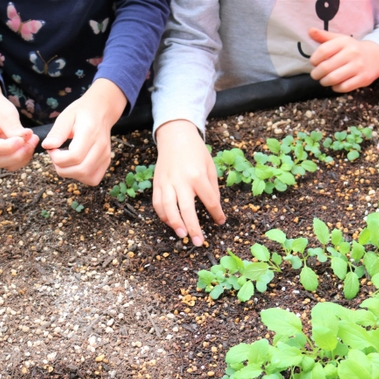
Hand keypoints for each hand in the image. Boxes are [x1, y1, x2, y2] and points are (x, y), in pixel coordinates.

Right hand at [0, 77, 38, 170]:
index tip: (23, 139)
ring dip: (22, 156)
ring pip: (4, 165)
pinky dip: (22, 158)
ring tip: (33, 140)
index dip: (8, 147)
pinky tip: (28, 146)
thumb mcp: (5, 113)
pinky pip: (9, 165)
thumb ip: (14, 127)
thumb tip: (27, 138)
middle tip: (33, 140)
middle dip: (18, 154)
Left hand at [42, 78, 126, 185]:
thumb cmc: (82, 112)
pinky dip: (81, 177)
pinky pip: (93, 179)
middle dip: (61, 168)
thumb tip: (47, 146)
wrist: (101, 111)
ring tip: (65, 161)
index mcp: (90, 133)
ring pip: (87, 177)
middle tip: (56, 156)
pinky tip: (75, 166)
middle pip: (80, 170)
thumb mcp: (66, 116)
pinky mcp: (106, 162)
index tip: (51, 149)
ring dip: (70, 174)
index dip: (57, 158)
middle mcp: (100, 147)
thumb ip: (57, 132)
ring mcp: (105, 156)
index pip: (74, 156)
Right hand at [153, 120, 224, 246]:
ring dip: (175, 224)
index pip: (210, 201)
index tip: (220, 222)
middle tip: (198, 242)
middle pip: (187, 209)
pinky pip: (157, 203)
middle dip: (193, 227)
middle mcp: (181, 181)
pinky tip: (171, 223)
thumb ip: (212, 188)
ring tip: (182, 235)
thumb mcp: (210, 167)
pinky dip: (163, 215)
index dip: (217, 214)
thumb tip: (215, 208)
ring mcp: (167, 183)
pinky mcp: (157, 183)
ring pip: (168, 208)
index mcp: (198, 176)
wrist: (175, 137)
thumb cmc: (196, 152)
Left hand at [309, 28, 378, 92]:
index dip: (314, 59)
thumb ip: (324, 36)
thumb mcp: (340, 39)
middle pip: (325, 67)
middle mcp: (352, 53)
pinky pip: (343, 87)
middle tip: (316, 74)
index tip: (314, 62)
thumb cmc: (353, 49)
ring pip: (333, 79)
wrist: (376, 56)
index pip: (323, 51)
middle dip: (316, 74)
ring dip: (324, 82)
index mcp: (344, 42)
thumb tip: (310, 31)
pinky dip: (336, 88)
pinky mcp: (363, 79)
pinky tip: (335, 84)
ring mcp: (358, 66)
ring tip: (324, 80)